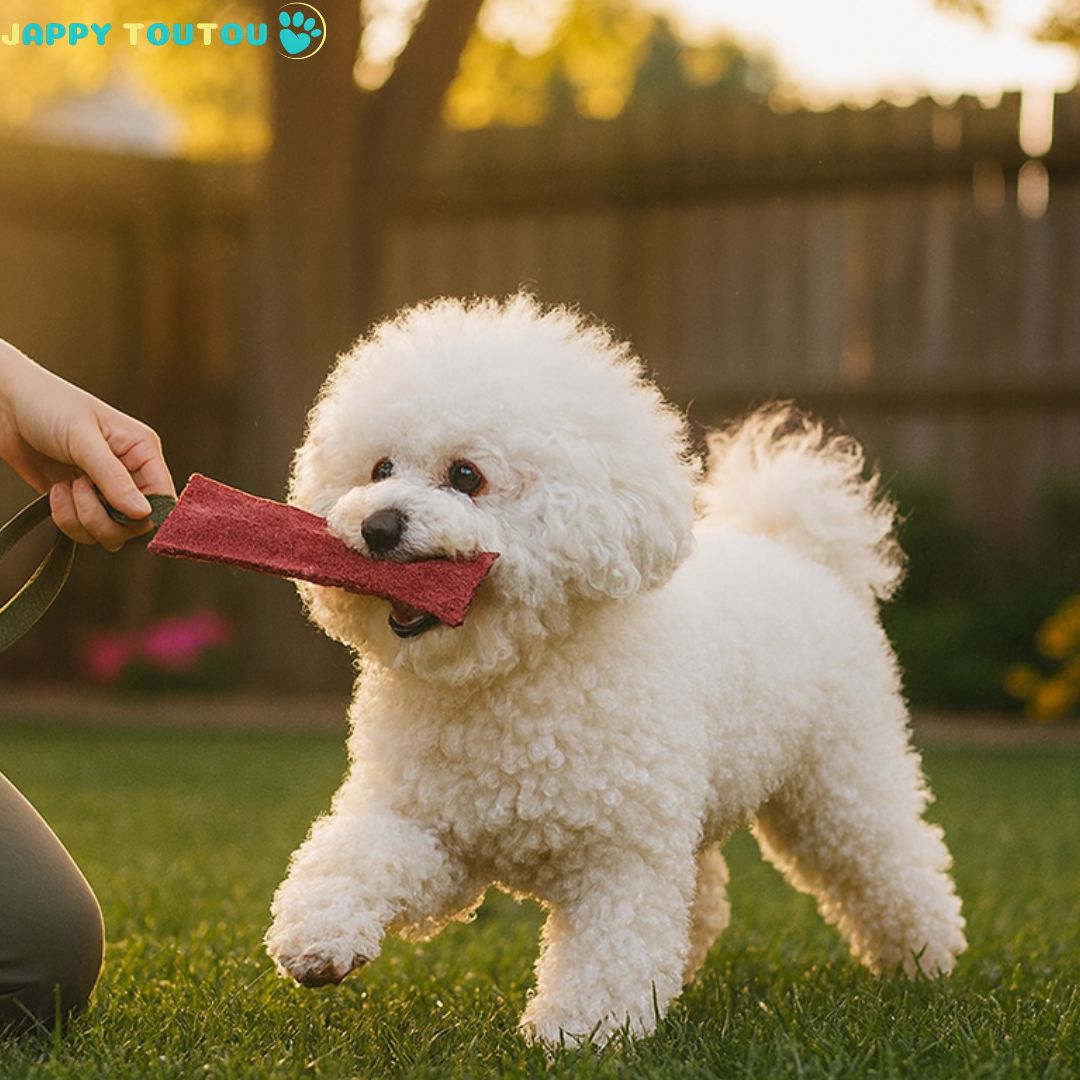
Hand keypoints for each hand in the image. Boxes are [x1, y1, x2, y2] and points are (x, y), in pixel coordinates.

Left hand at [0, 339, 173, 550]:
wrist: (3, 404)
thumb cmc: (47, 405)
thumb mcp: (83, 439)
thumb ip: (113, 478)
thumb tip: (144, 513)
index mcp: (142, 452)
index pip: (163, 498)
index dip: (147, 514)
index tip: (121, 513)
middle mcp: (129, 474)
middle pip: (136, 524)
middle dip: (105, 518)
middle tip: (80, 489)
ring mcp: (103, 491)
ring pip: (110, 533)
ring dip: (82, 519)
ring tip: (66, 487)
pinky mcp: (78, 503)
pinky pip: (83, 531)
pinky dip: (65, 519)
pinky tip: (56, 490)